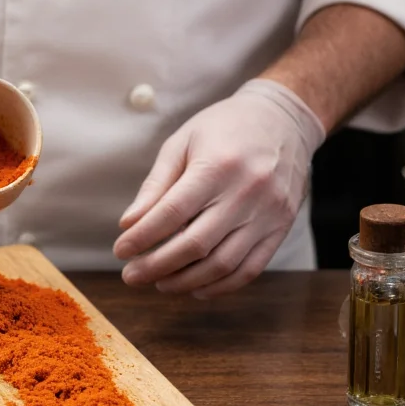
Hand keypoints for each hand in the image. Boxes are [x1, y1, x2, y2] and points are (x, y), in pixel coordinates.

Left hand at [113, 79, 325, 297]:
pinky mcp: (282, 228)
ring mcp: (268, 213)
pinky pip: (250, 269)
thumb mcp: (182, 143)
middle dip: (157, 266)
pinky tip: (195, 287)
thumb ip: (156, 185)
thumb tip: (129, 225)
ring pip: (223, 264)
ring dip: (185, 281)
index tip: (120, 250)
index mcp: (217, 166)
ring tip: (159, 283)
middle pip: (196, 244)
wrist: (284, 119)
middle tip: (132, 275)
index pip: (172, 213)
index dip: (142, 237)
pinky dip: (221, 286)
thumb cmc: (223, 128)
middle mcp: (246, 192)